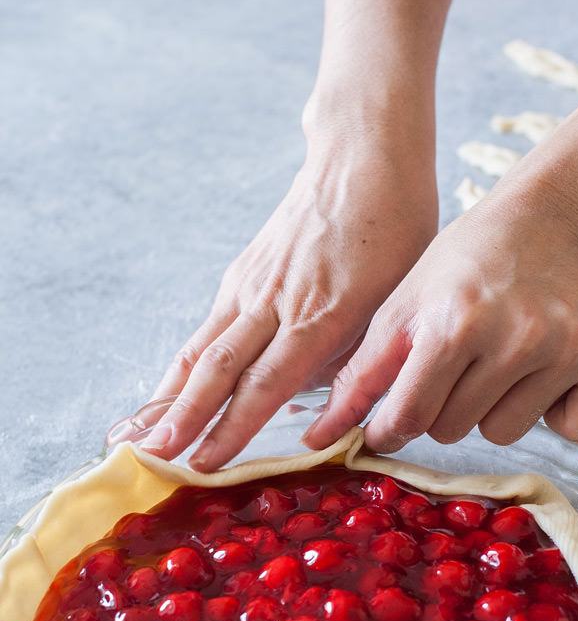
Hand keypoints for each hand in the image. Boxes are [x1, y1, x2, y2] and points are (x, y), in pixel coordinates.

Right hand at [141, 135, 437, 469]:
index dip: (231, 428)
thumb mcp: (395, 302)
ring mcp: (251, 285)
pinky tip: (170, 387)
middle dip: (182, 418)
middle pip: (218, 370)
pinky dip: (185, 364)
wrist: (363, 158)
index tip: (203, 462)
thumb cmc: (394, 232)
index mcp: (318, 317)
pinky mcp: (243, 273)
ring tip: (140, 429)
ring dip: (169, 394)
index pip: (263, 385)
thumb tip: (320, 401)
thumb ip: (354, 356)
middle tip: (152, 455)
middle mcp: (273, 303)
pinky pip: (208, 327)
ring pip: (201, 349)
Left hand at [303, 182, 577, 453]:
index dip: (390, 429)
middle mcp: (514, 339)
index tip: (389, 424)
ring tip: (500, 359)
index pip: (409, 418)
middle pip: (452, 431)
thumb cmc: (464, 264)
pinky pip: (575, 431)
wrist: (549, 220)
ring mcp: (565, 350)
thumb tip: (319, 437)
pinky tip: (547, 373)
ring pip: (505, 434)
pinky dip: (557, 414)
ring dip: (492, 410)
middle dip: (441, 408)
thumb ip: (361, 373)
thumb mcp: (401, 305)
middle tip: (456, 364)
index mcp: (453, 324)